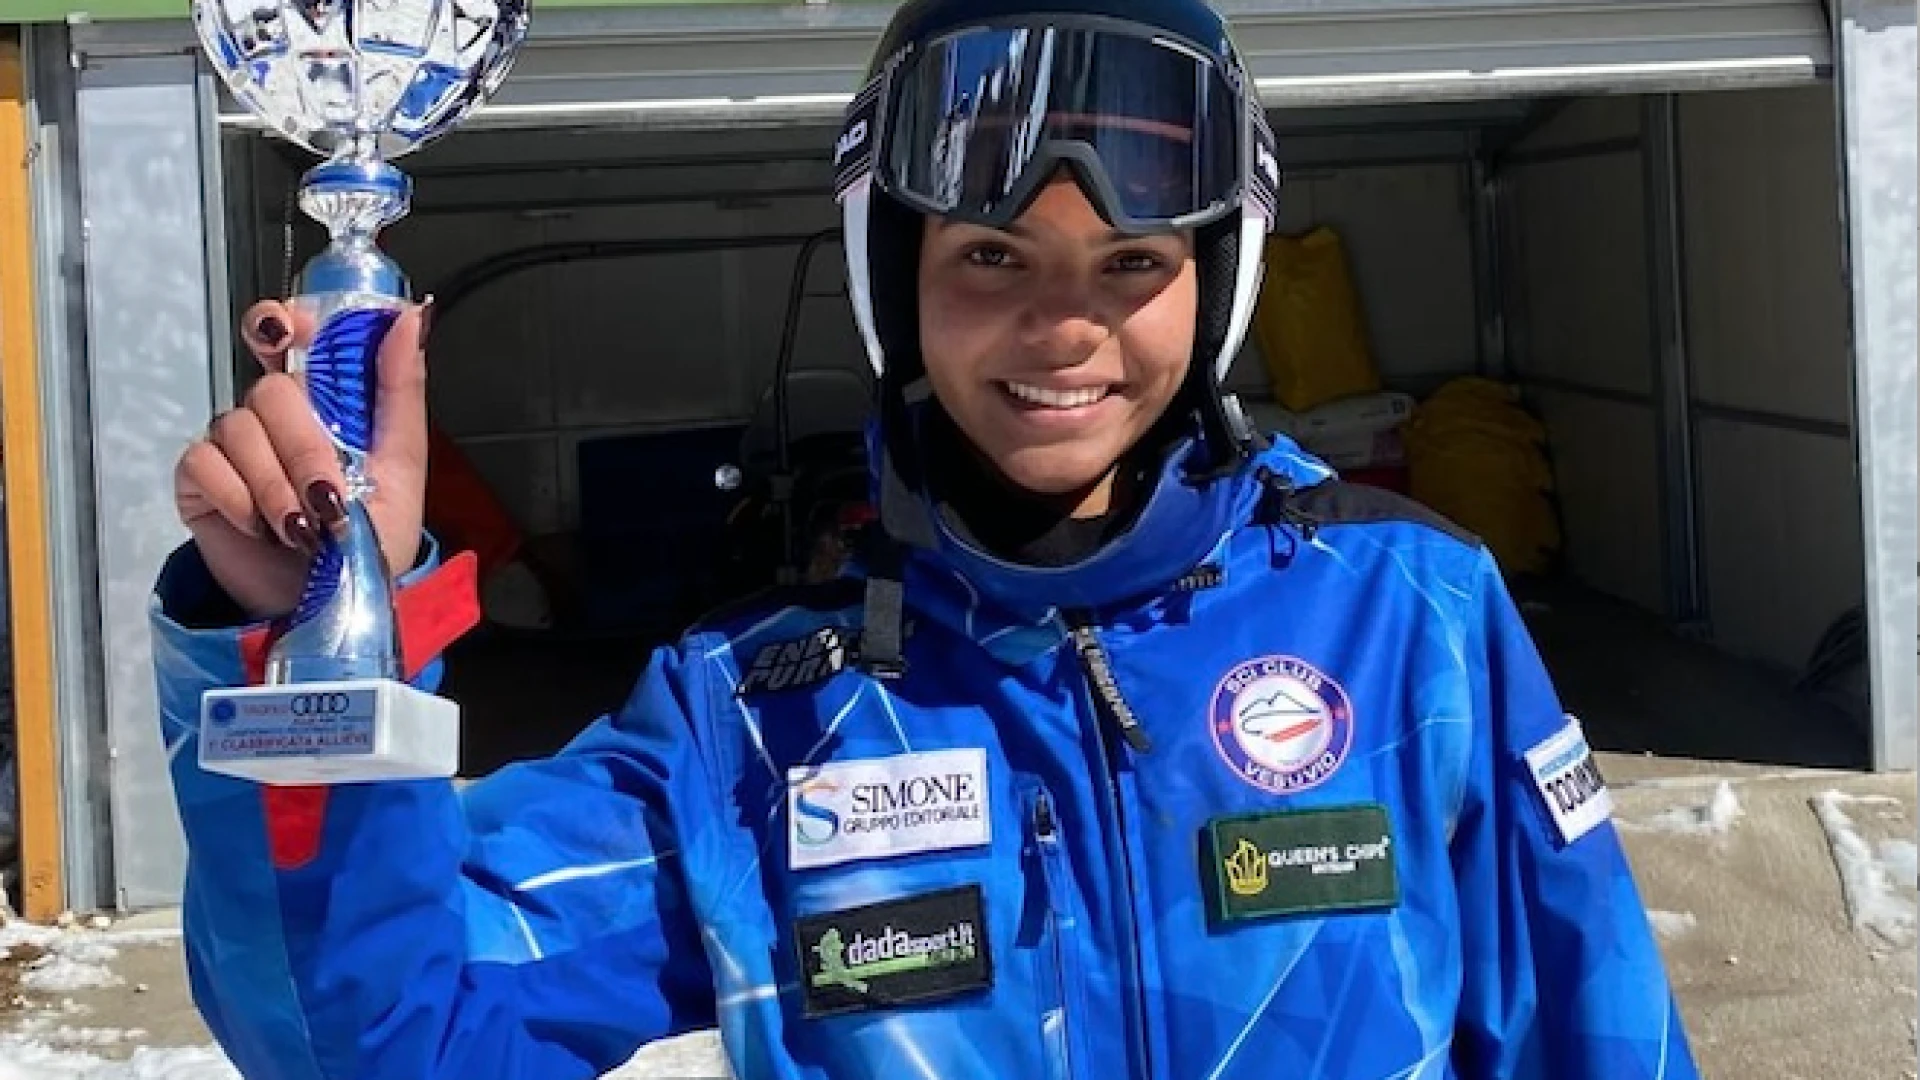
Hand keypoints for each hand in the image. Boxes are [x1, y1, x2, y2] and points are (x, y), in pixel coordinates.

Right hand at [174, 298, 432, 619]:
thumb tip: (410, 317)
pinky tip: (262, 529)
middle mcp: (274, 414)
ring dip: (276, 486)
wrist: (336, 601)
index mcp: (322, 400)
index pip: (288, 333)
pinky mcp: (200, 479)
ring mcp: (234, 443)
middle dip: (304, 449)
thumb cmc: (372, 534)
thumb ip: (401, 388)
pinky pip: (204, 464)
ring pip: (238, 428)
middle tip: (329, 498)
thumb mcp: (402, 463)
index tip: (290, 333)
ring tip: (303, 530)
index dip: (282, 322)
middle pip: (271, 390)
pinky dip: (239, 499)